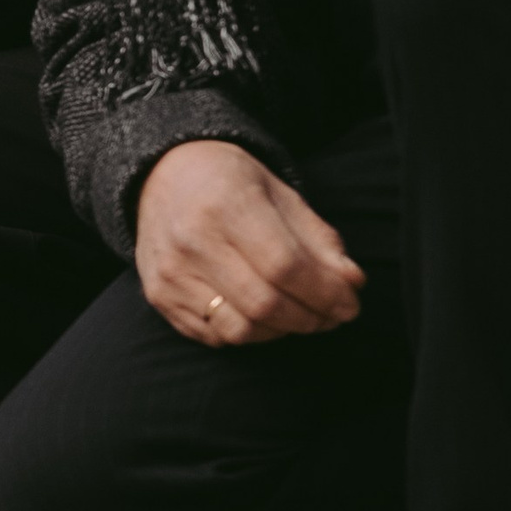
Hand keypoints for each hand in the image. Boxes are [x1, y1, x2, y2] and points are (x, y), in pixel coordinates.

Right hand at [134, 139, 363, 346]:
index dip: (325, 293)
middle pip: (264, 303)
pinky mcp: (159, 296)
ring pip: (240, 329)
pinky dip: (248, 333)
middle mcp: (191, 240)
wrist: (162, 174)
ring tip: (298, 315)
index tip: (350, 304)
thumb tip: (351, 284)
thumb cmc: (229, 182)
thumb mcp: (280, 194)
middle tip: (331, 316)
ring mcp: (170, 273)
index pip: (285, 266)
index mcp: (226, 204)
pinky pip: (214, 336)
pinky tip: (261, 315)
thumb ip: (318, 240)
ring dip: (281, 330)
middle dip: (310, 318)